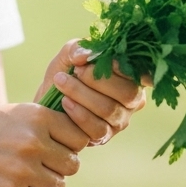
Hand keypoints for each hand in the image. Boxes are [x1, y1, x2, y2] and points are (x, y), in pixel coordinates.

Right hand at [0, 103, 86, 186]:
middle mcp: (33, 141)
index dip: (69, 145)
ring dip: (46, 185)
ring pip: (58, 186)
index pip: (78, 138)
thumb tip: (77, 143)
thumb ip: (42, 126)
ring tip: (25, 177)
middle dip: (58, 167)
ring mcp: (22, 169)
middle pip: (72, 165)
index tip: (55, 148)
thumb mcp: (12, 114)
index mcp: (37, 116)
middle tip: (39, 166)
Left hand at [33, 40, 149, 146]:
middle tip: (76, 71)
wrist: (45, 102)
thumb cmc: (64, 74)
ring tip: (61, 82)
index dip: (123, 67)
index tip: (100, 60)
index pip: (140, 74)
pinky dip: (78, 113)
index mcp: (131, 77)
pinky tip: (64, 102)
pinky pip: (97, 128)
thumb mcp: (69, 55)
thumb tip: (88, 55)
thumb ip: (79, 49)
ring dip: (82, 94)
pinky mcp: (104, 137)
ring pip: (109, 110)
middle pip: (127, 93)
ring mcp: (120, 120)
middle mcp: (132, 100)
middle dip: (98, 80)